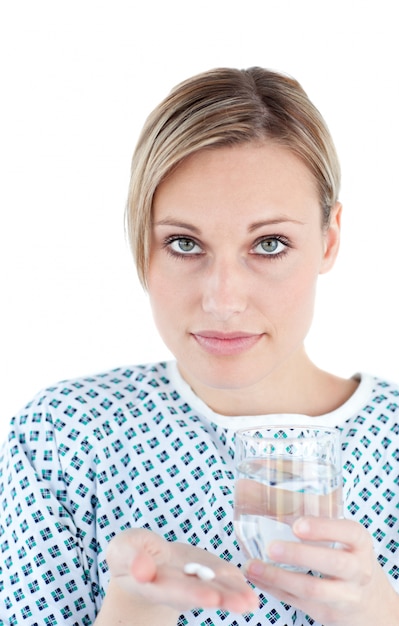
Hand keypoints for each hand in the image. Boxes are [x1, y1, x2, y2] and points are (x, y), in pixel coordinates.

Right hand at [106, 528, 258, 614]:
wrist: (145, 557)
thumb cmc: (131, 552)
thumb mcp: (123, 549)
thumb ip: (131, 556)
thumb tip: (142, 569)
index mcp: (155, 585)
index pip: (175, 591)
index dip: (192, 594)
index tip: (210, 598)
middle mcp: (179, 589)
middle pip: (201, 594)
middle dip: (222, 598)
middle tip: (243, 604)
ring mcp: (195, 581)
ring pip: (216, 588)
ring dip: (234, 595)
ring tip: (252, 603)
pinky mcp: (206, 570)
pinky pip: (222, 576)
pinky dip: (236, 581)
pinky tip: (249, 587)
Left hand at [243, 516, 398, 625]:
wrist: (368, 599)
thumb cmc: (341, 549)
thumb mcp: (334, 529)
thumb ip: (297, 507)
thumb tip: (246, 486)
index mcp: (359, 541)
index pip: (349, 532)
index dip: (324, 528)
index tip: (298, 524)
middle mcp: (358, 569)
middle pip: (334, 563)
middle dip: (300, 555)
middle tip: (271, 547)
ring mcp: (345, 595)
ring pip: (313, 590)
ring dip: (279, 578)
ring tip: (252, 566)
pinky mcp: (326, 613)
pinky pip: (298, 603)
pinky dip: (274, 589)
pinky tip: (255, 577)